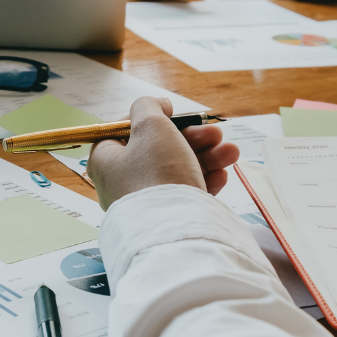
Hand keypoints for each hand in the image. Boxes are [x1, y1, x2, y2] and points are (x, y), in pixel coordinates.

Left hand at [87, 97, 238, 209]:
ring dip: (208, 156)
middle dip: (193, 138)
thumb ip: (149, 106)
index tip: (173, 114)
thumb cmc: (157, 172)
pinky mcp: (167, 217)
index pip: (124, 130)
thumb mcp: (150, 125)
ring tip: (230, 152)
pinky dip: (205, 179)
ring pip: (178, 168)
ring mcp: (145, 201)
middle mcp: (121, 182)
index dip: (152, 118)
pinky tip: (223, 174)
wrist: (176, 230)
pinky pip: (186, 191)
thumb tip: (157, 106)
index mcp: (106, 160)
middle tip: (215, 134)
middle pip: (159, 148)